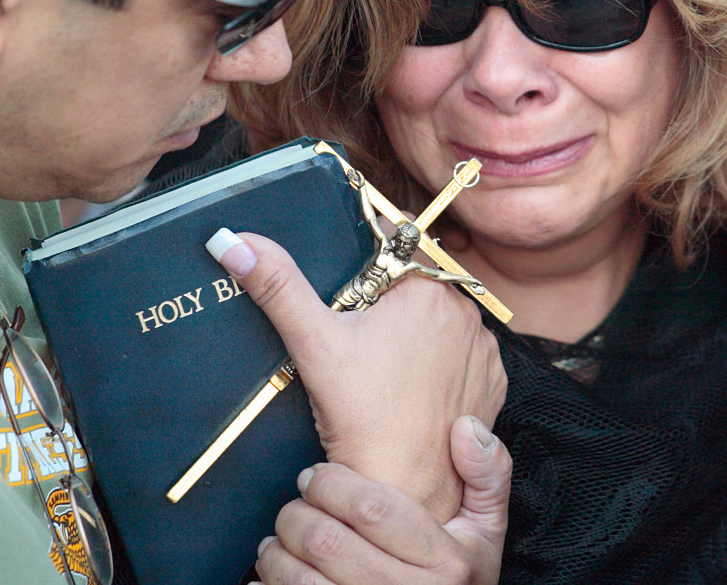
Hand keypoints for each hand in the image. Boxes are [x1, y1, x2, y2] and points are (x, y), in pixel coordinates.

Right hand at [212, 231, 506, 520]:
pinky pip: (464, 356)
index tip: (353, 288)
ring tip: (385, 369)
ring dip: (420, 332)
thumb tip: (234, 242)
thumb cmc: (361, 416)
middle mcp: (466, 311)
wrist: (405, 486)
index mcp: (427, 288)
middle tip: (361, 339)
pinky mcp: (492, 381)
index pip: (399, 243)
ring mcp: (483, 348)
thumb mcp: (313, 342)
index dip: (370, 259)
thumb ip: (277, 285)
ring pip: (443, 320)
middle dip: (391, 300)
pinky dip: (443, 364)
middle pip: (420, 284)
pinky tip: (413, 387)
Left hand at [253, 416, 511, 584]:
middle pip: (328, 542)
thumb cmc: (462, 578)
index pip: (373, 508)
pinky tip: (273, 573)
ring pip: (302, 582)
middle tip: (295, 503)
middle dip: (298, 514)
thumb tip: (467, 427)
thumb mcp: (488, 527)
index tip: (316, 474)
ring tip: (279, 537)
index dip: (332, 484)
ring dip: (277, 554)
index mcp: (446, 561)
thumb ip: (487, 473)